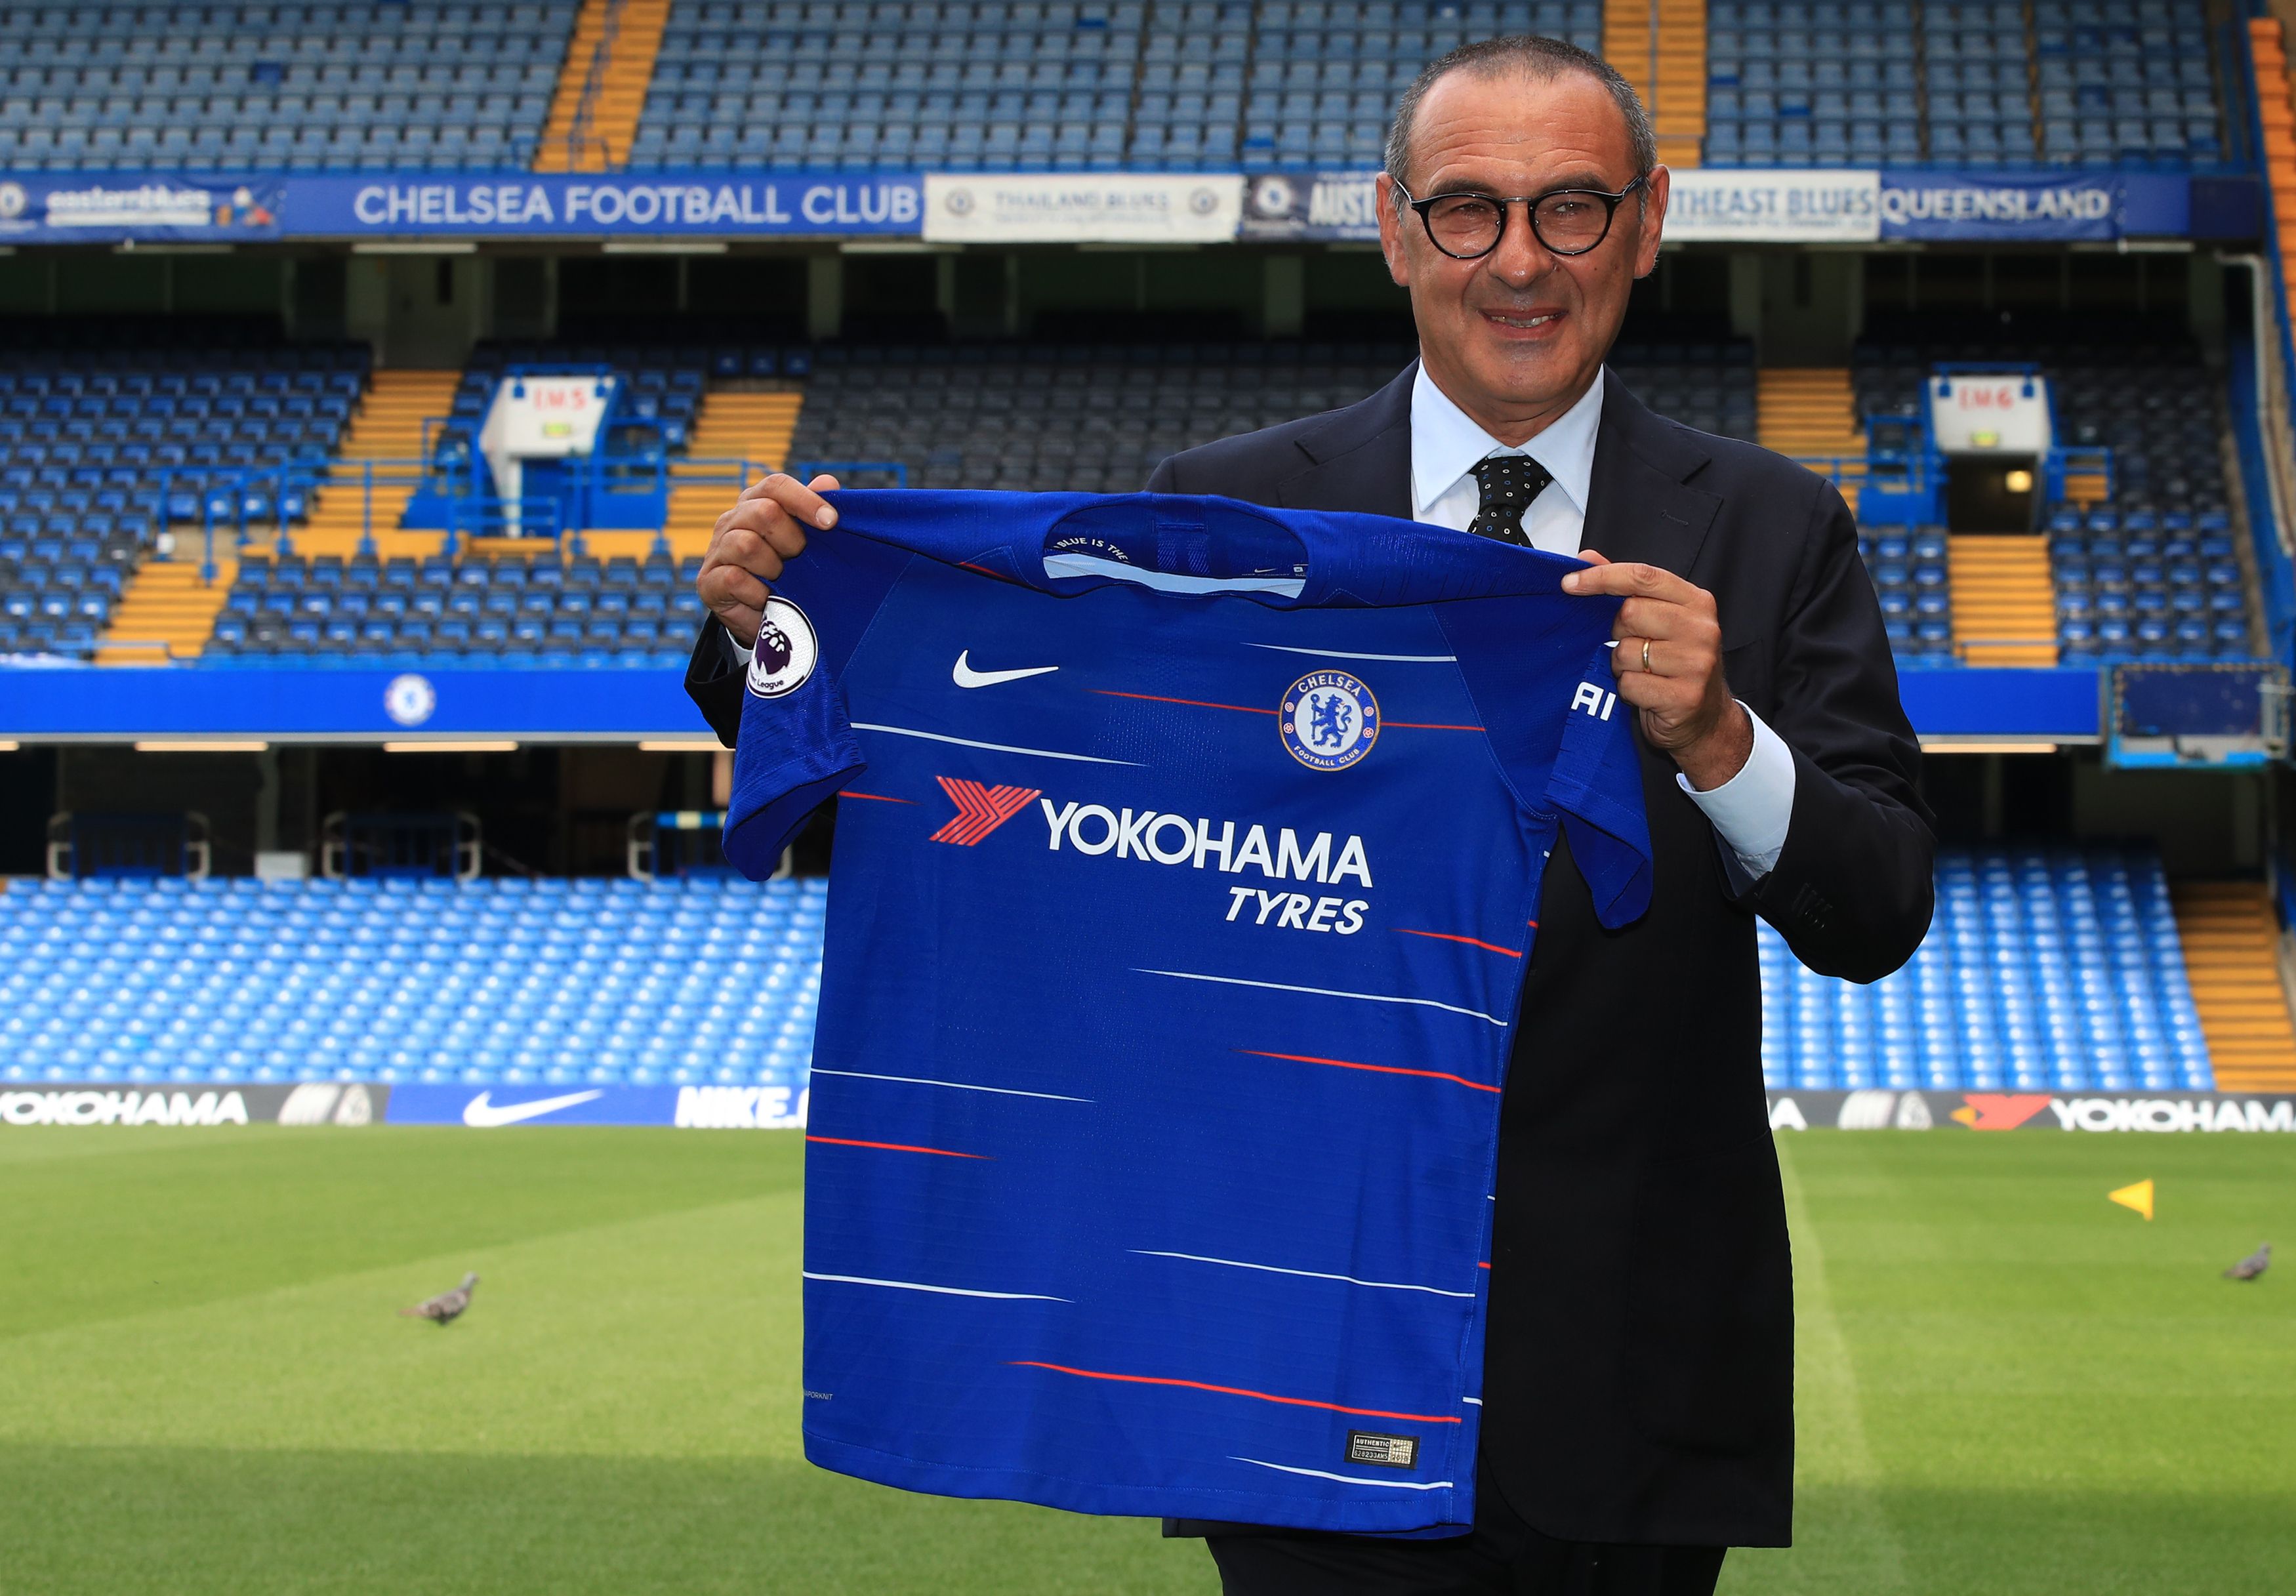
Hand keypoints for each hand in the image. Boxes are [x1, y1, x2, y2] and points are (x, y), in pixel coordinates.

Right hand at [696, 472, 838, 647]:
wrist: (762, 617)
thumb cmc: (785, 571)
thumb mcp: (803, 540)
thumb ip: (813, 509)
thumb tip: (828, 482)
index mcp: (754, 503)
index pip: (776, 485)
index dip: (805, 500)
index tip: (831, 522)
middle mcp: (731, 521)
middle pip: (764, 512)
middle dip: (792, 540)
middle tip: (798, 559)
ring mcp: (717, 550)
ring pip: (747, 545)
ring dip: (773, 567)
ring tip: (779, 580)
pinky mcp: (708, 581)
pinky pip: (735, 578)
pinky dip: (758, 592)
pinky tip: (766, 598)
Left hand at [1562, 549, 1751, 790]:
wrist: (1707, 720)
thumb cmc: (1675, 665)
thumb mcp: (1660, 621)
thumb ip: (1626, 589)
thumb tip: (1585, 558)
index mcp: (1696, 602)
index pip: (1643, 576)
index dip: (1601, 577)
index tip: (1568, 583)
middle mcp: (1702, 628)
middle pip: (1629, 614)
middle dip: (1617, 633)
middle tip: (1633, 647)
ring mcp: (1697, 663)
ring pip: (1625, 652)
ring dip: (1621, 666)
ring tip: (1643, 672)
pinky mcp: (1685, 696)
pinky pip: (1630, 684)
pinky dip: (1628, 690)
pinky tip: (1647, 693)